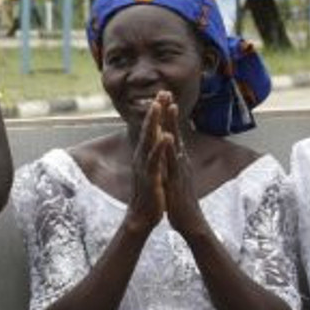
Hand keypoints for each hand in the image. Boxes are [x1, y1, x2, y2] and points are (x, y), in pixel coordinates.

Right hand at [125, 93, 169, 232]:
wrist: (142, 217)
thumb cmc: (150, 193)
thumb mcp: (153, 170)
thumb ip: (154, 155)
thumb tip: (157, 141)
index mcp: (146, 154)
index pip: (151, 129)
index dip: (157, 112)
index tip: (163, 95)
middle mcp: (143, 157)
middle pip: (148, 129)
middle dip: (155, 110)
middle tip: (161, 92)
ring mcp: (145, 166)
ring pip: (149, 140)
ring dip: (154, 122)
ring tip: (158, 106)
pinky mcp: (151, 177)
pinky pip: (155, 160)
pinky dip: (160, 147)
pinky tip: (167, 136)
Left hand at [159, 99, 209, 236]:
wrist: (190, 222)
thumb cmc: (181, 202)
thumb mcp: (176, 179)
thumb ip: (174, 166)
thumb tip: (172, 155)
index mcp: (178, 160)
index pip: (172, 134)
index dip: (168, 117)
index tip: (163, 99)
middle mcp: (181, 161)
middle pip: (176, 132)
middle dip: (171, 112)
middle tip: (167, 92)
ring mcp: (180, 169)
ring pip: (176, 143)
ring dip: (173, 125)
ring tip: (170, 106)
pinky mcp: (178, 180)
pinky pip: (173, 163)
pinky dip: (170, 150)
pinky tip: (167, 138)